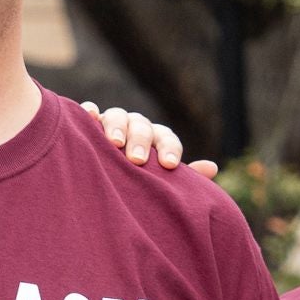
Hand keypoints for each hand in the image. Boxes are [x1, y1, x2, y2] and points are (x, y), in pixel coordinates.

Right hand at [80, 102, 217, 177]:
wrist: (109, 183)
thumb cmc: (140, 186)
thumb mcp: (161, 186)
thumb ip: (183, 179)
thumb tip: (211, 168)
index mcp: (157, 141)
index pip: (167, 138)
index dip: (169, 149)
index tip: (169, 165)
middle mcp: (136, 128)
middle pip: (142, 126)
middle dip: (141, 141)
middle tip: (137, 160)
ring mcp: (112, 124)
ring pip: (117, 116)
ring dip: (117, 127)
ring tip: (114, 143)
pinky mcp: (88, 125)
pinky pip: (89, 113)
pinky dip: (90, 112)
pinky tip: (90, 116)